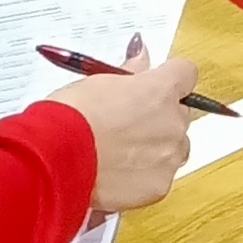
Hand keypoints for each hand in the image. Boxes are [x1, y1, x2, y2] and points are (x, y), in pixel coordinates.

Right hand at [54, 34, 199, 214]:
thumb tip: (141, 56)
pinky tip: (118, 170)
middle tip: (127, 121)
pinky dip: (144, 174)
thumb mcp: (96, 81)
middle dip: (160, 116)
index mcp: (160, 89)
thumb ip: (130, 71)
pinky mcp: (160, 186)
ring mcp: (168, 156)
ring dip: (156, 146)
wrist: (57, 159)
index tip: (157, 83)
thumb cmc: (71, 118)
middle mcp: (172, 122)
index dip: (171, 78)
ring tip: (120, 149)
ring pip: (174, 147)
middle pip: (180, 113)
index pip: (186, 74)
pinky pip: (161, 175)